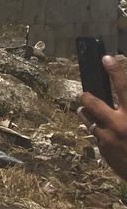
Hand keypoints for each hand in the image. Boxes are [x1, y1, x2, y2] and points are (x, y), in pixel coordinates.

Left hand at [79, 55, 126, 181]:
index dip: (115, 71)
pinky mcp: (103, 150)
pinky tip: (108, 134)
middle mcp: (120, 124)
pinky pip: (96, 135)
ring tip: (89, 111)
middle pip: (92, 102)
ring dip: (88, 113)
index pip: (123, 88)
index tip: (106, 58)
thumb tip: (123, 97)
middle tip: (85, 94)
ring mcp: (108, 138)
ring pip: (88, 118)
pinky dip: (100, 132)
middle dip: (87, 96)